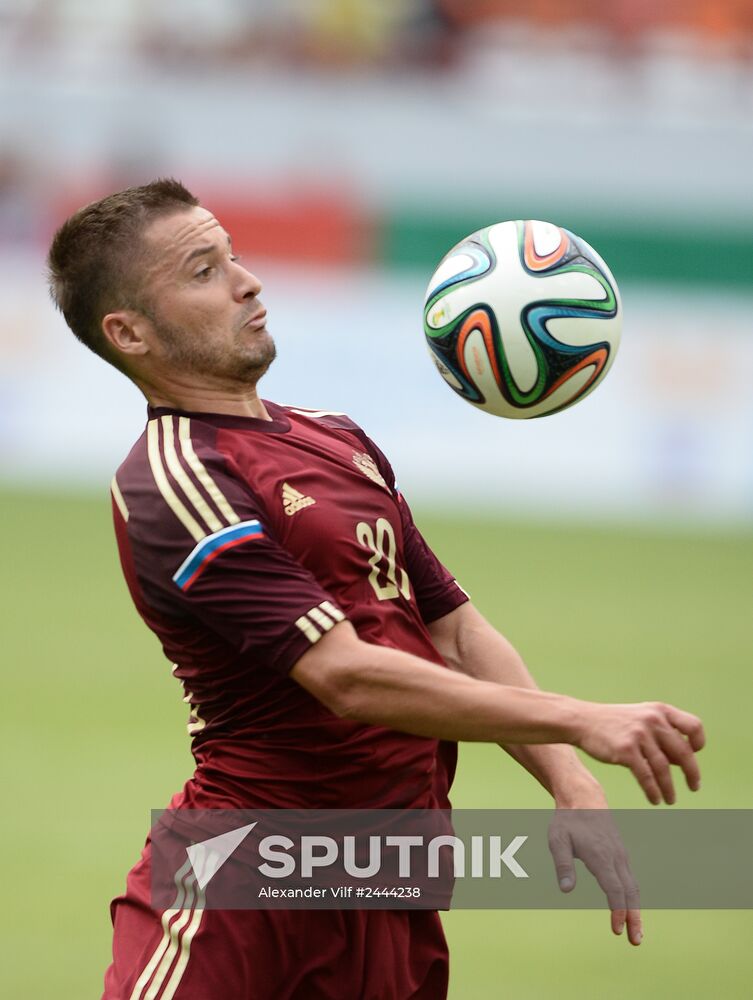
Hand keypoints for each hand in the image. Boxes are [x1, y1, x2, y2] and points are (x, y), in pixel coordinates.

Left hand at [548, 803, 641, 945]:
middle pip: (630, 893)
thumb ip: (562, 864)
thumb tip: (566, 890)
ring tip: (636, 934)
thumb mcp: (557, 839)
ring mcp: (621, 856)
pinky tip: (630, 911)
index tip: (616, 929)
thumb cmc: (567, 821)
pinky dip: (632, 898)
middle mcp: (616, 857)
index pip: (614, 889)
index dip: (617, 911)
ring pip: (633, 888)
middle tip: (635, 941)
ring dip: (636, 911)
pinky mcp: (621, 856)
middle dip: (634, 918)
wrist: (584, 798)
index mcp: (601, 855)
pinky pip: (630, 880)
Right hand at [574, 701, 704, 804]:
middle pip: (683, 752)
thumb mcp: (641, 718)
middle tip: (694, 787)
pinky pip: (646, 776)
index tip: (694, 754)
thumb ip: (662, 734)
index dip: (698, 742)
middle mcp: (652, 720)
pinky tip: (655, 799)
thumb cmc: (614, 723)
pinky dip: (653, 791)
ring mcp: (639, 735)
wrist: (582, 720)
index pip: (693, 726)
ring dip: (670, 788)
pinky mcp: (625, 750)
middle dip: (692, 773)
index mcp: (660, 710)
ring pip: (664, 768)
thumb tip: (684, 762)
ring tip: (671, 800)